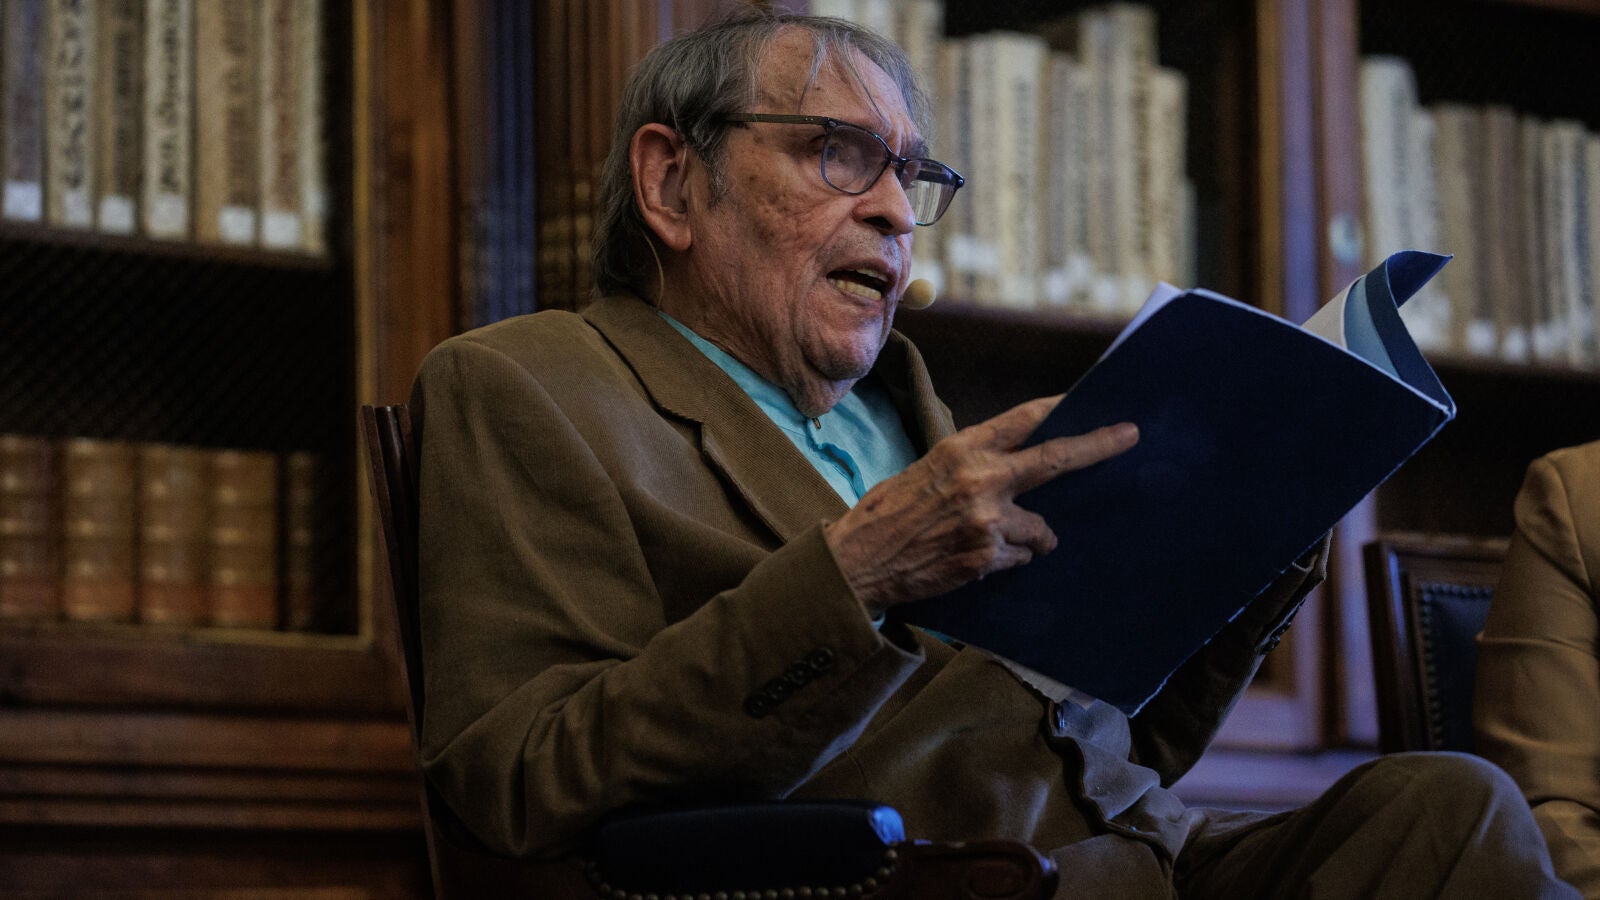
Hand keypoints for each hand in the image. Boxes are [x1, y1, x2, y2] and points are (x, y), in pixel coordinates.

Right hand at [824, 396, 1137, 617]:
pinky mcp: (987, 556)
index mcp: (962, 449)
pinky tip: (970, 558)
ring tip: (984, 540)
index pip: (1024, 420)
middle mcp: (979, 478)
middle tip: (1128, 436)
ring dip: (1027, 537)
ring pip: (1040, 529)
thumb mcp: (927, 470)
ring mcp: (987, 519)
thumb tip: (1017, 465)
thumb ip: (973, 464)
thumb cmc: (888, 513)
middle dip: (1097, 446)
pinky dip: (1004, 560)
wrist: (859, 560)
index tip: (1087, 401)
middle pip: (1054, 459)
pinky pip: (1019, 557)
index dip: (1059, 409)